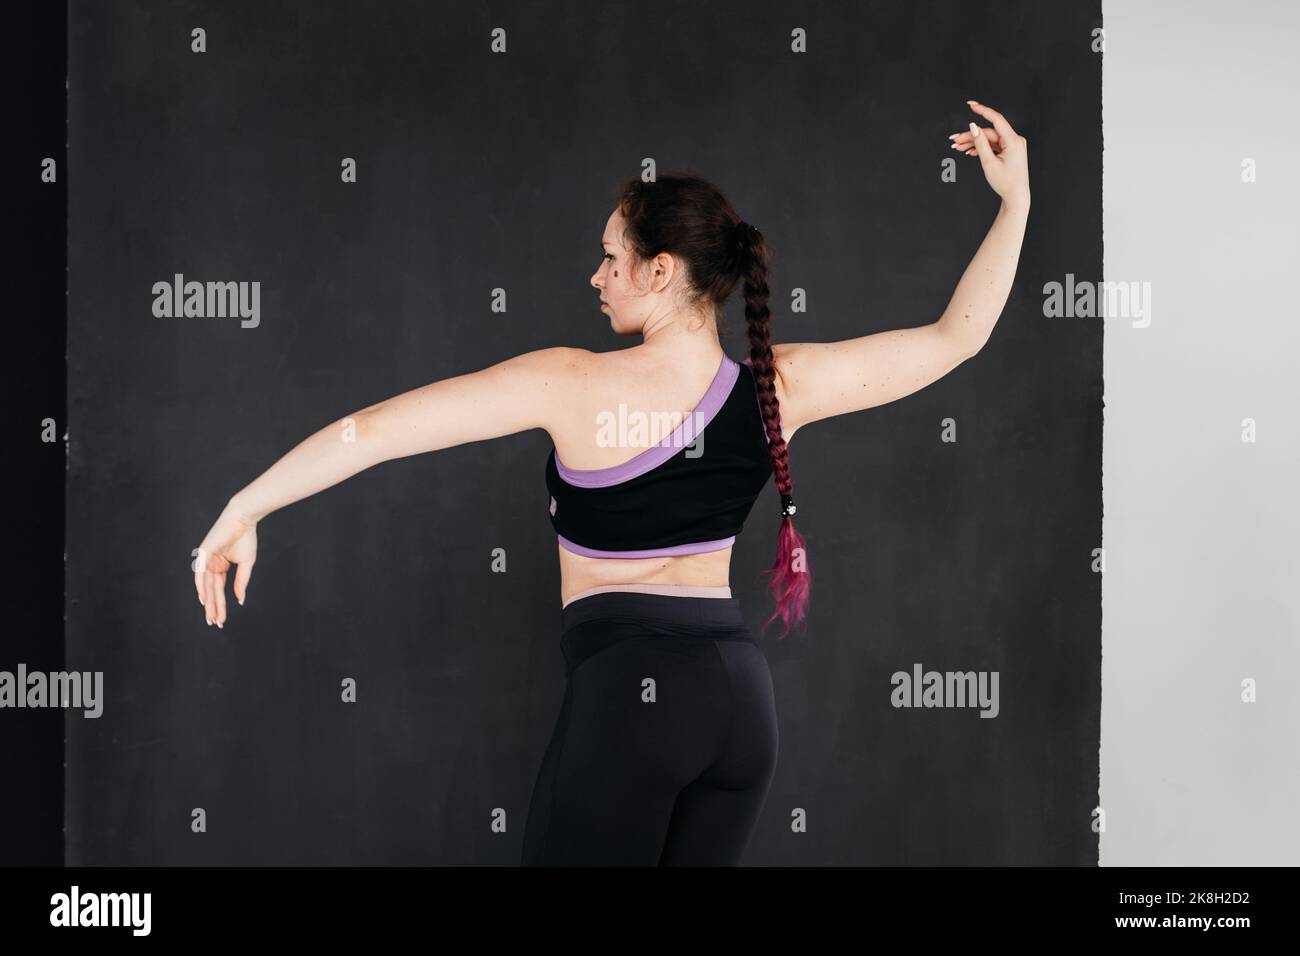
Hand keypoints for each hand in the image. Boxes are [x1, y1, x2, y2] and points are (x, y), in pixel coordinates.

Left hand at [192, 505, 257, 627]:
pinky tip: (203, 599)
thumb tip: (240, 600)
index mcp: (220, 566)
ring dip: (208, 601)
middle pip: (211, 591)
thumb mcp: (246, 564)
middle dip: (213, 608)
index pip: (219, 589)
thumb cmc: (246, 539)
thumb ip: (241, 582)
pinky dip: (201, 586)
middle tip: (215, 623)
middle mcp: (211, 565)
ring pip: (206, 585)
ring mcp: (206, 560)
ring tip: (211, 616)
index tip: (222, 620)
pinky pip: (200, 573)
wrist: (243, 520)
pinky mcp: (203, 553)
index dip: (221, 605)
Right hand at [949, 100, 1029, 207]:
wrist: (1016, 196)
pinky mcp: (1010, 150)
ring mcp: (1013, 145)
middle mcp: (1015, 140)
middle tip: (954, 141)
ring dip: (974, 143)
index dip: (982, 110)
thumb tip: (973, 126)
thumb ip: (980, 143)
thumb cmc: (1005, 182)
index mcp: (1013, 141)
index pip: (996, 119)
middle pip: (988, 133)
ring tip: (958, 148)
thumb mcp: (989, 163)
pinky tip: (970, 152)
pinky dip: (982, 148)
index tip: (971, 104)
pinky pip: (994, 145)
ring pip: (989, 139)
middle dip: (970, 136)